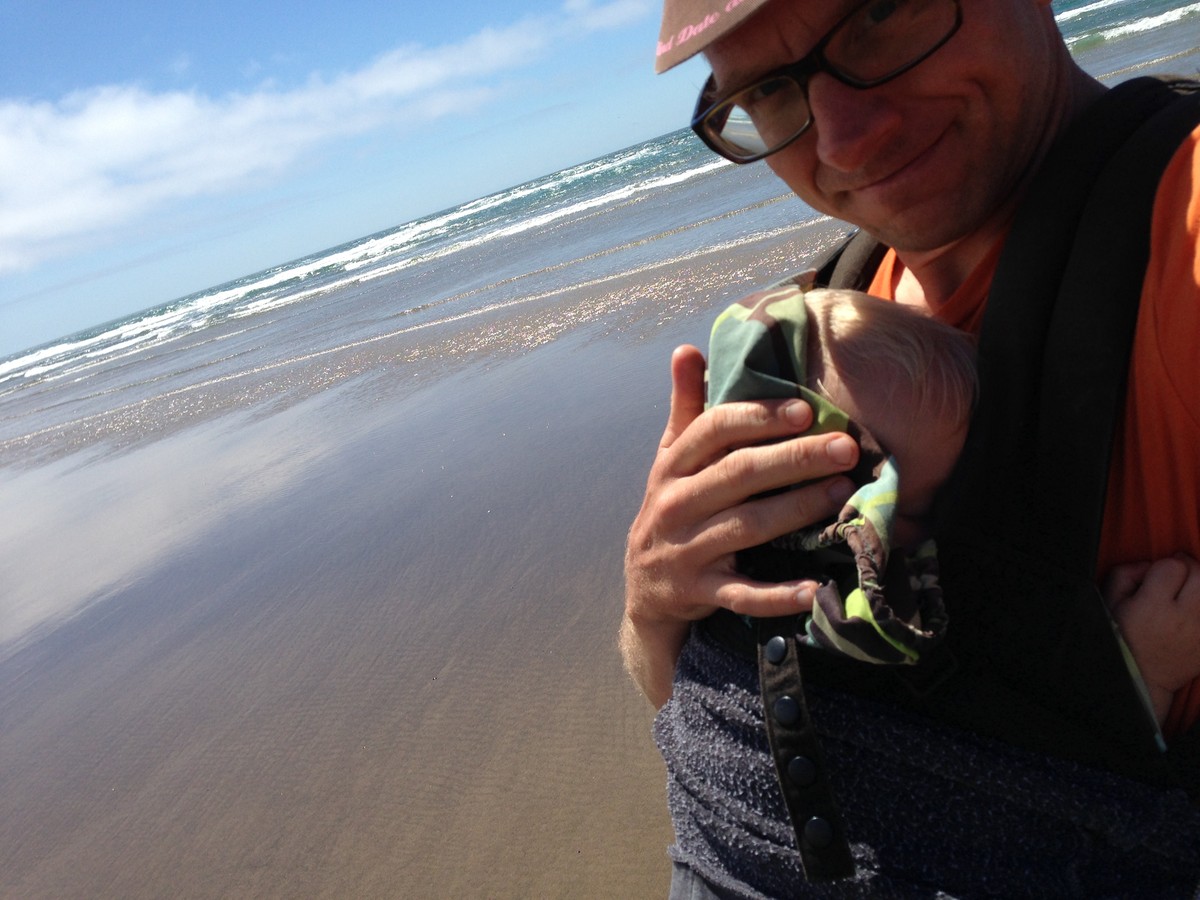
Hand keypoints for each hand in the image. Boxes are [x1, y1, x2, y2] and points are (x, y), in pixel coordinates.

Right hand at [619, 345, 858, 706]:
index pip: (712, 431)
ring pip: (745, 527)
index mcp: (671, 466)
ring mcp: (685, 551)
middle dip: (793, 459)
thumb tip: (686, 349)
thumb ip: (685, 409)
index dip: (758, 417)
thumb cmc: (673, 510)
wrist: (646, 590)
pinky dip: (777, 595)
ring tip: (841, 493)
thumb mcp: (670, 460)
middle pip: (737, 474)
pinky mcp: (699, 593)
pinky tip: (815, 588)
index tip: (805, 409)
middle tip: (844, 447)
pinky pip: (742, 594)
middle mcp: (674, 505)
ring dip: (795, 510)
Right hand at [1104, 553, 1199, 724]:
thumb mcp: (1110, 602)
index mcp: (1152, 607)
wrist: (1142, 677)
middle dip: (1189, 569)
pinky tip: (1192, 610)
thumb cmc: (1122, 637)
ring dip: (1199, 587)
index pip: (1173, 566)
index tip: (1158, 575)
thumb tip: (1148, 565)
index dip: (1165, 566)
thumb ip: (1125, 573)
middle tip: (1178, 576)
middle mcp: (1182, 619)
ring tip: (1187, 592)